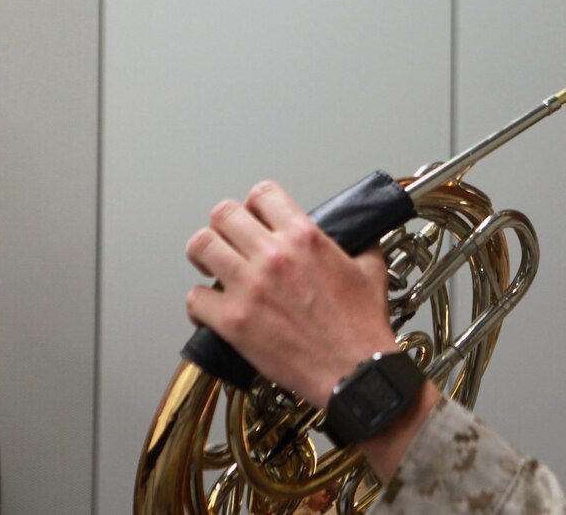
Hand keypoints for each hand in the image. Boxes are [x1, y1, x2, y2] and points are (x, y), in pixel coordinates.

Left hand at [184, 180, 398, 408]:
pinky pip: (195, 298)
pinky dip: (200, 302)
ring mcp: (249, 287)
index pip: (262, 194)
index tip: (255, 215)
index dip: (255, 203)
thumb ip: (359, 244)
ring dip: (204, 254)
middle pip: (223, 214)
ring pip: (201, 246)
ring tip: (211, 265)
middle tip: (229, 238)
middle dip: (224, 224)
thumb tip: (357, 235)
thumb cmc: (361, 328)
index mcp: (304, 237)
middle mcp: (273, 255)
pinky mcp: (233, 321)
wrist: (354, 371)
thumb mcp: (370, 270)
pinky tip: (212, 307)